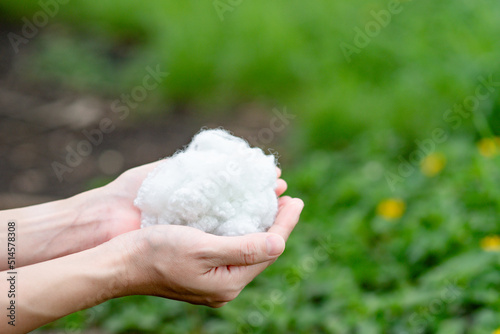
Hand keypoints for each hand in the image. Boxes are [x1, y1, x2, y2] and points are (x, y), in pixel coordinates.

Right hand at [109, 195, 303, 306]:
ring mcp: (214, 281)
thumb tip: (280, 243)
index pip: (269, 249)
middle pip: (262, 251)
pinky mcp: (203, 273)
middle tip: (287, 197)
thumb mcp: (202, 248)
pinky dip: (243, 231)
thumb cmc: (156, 252)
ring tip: (270, 203)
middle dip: (277, 224)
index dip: (285, 223)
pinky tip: (243, 217)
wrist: (119, 265)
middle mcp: (225, 285)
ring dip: (261, 226)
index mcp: (229, 282)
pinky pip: (233, 251)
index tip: (295, 198)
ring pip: (248, 250)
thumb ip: (243, 248)